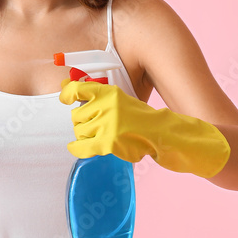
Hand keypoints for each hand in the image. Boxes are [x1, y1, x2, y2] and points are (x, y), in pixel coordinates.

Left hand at [58, 77, 230, 177]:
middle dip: (83, 123)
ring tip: (99, 140)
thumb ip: (110, 105)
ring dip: (86, 137)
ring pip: (80, 131)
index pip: (79, 88)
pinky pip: (82, 146)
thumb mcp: (131, 105)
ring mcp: (108, 123)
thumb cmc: (153, 124)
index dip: (68, 93)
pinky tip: (75, 149)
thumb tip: (83, 105)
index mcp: (113, 92)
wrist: (173, 137)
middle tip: (95, 129)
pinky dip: (77, 149)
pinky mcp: (109, 141)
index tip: (64, 97)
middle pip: (78, 115)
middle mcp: (107, 105)